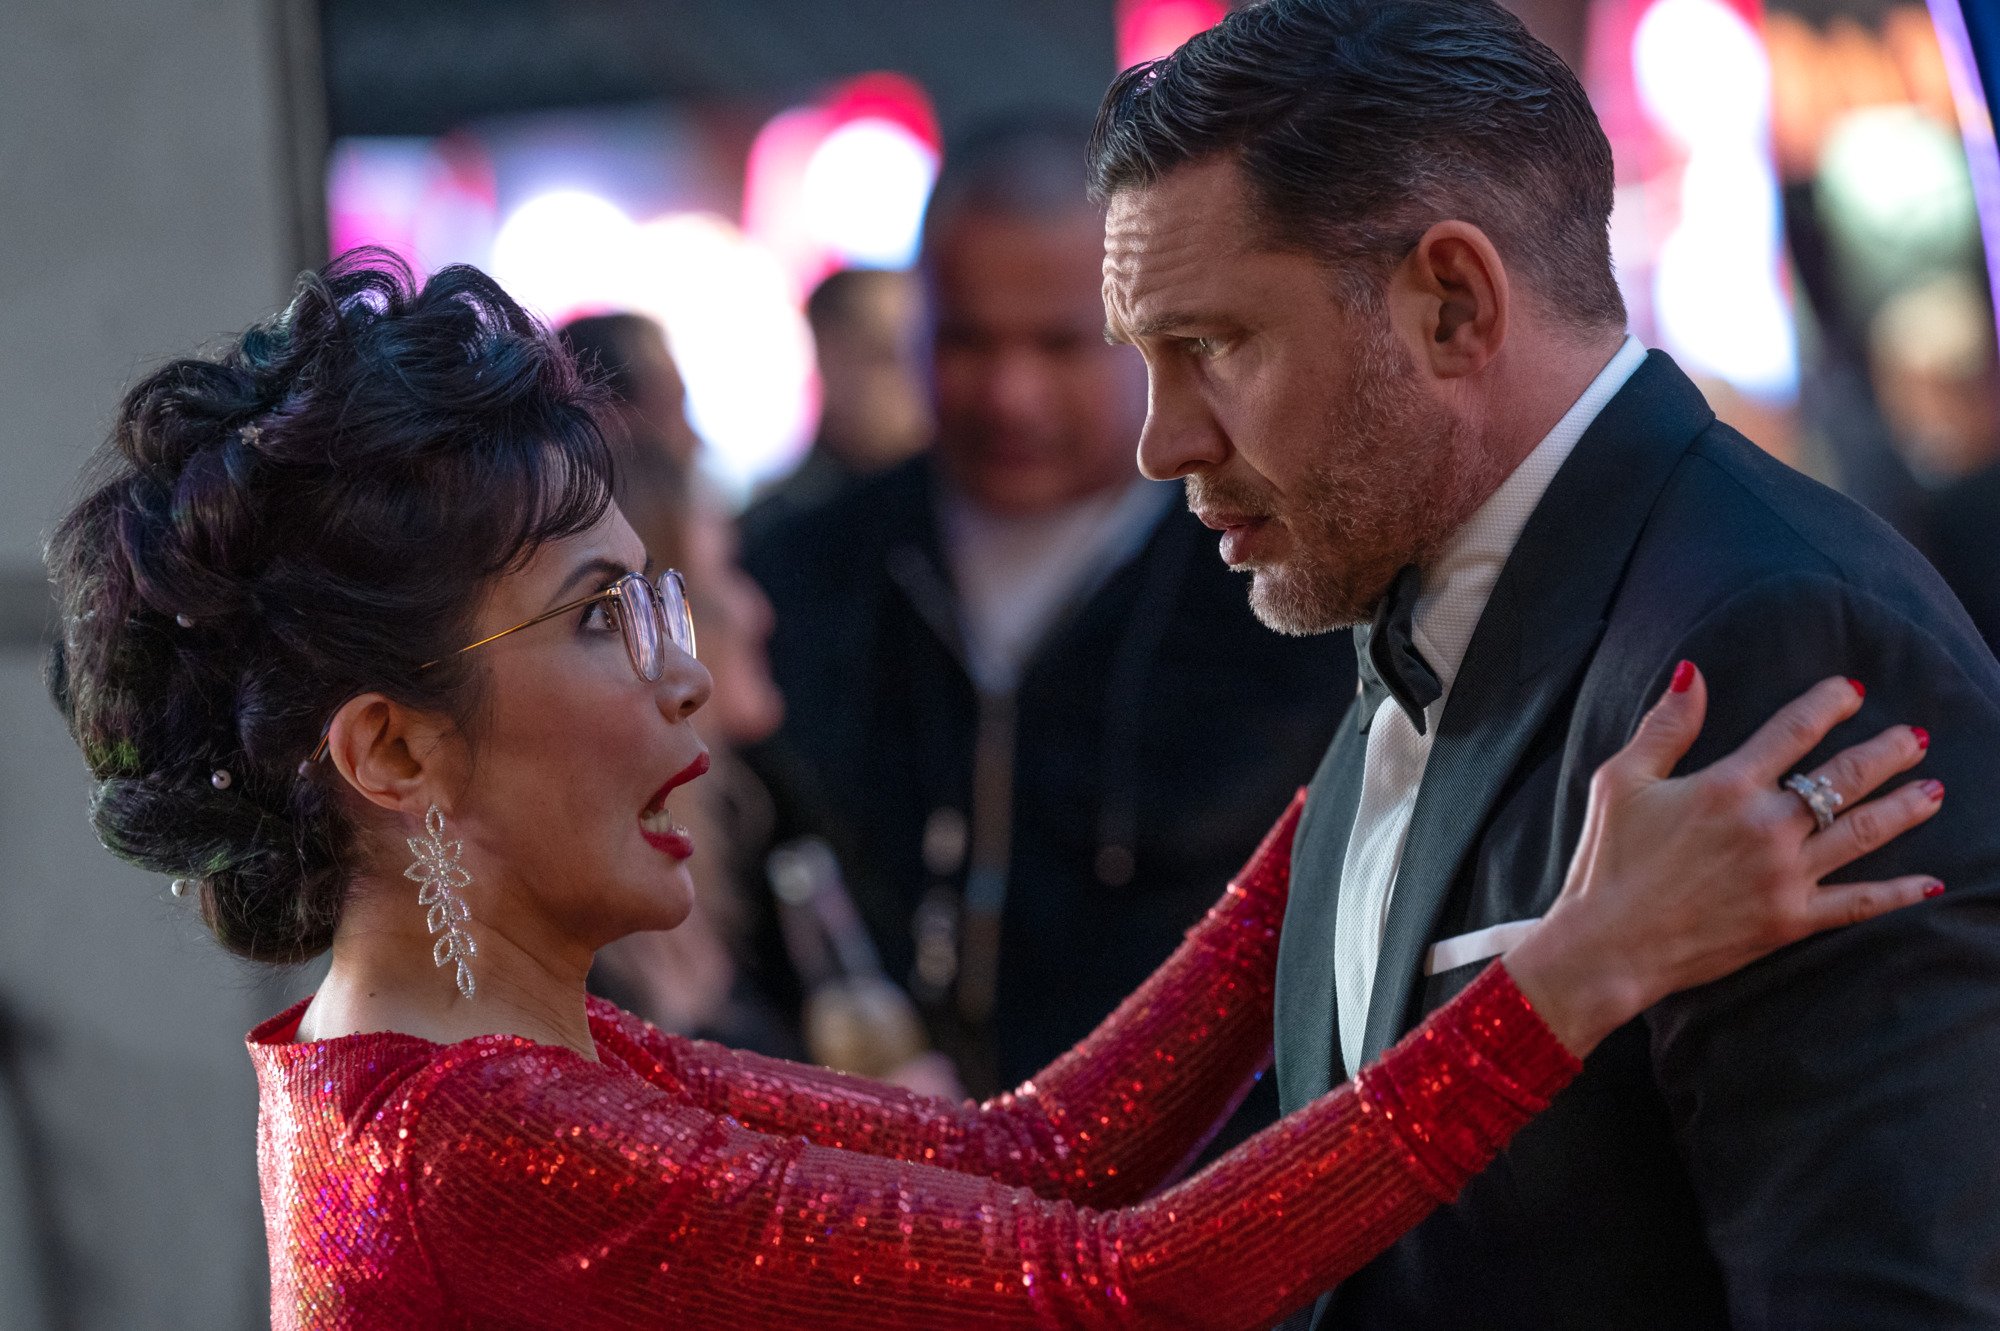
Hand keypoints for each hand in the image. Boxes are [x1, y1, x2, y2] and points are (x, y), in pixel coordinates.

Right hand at [1505, 664, 1942, 1056]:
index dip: (1830, 704)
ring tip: (1934, 790)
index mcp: (1727, 786)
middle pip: (1845, 778)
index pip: (1795, 730)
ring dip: (1905, 808)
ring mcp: (1785, 876)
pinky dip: (1899, 893)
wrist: (1609, 945)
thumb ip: (1665, 727)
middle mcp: (1766, 826)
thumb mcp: (1620, 781)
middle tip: (1917, 737)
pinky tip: (1930, 882)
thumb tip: (1694, 673)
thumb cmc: (1608, 861)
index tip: (1854, 690)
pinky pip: (1859, 903)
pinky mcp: (1791, 920)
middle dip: (1887, 752)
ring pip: (1863, 833)